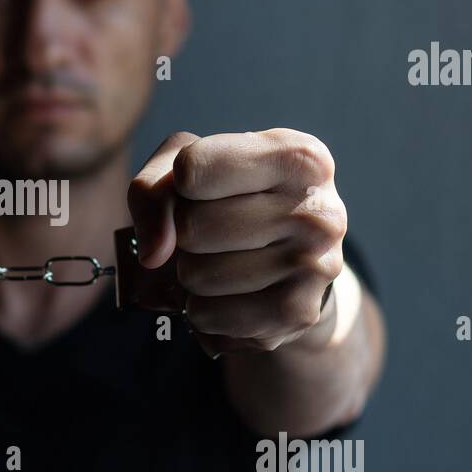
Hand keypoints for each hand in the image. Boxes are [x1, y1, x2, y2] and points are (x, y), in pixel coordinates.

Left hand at [127, 129, 346, 354]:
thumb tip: (154, 254)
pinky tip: (231, 294)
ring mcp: (314, 266)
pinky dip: (203, 309)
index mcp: (298, 156)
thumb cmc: (233, 203)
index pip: (191, 169)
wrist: (291, 264)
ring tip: (225, 262)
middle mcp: (319, 210)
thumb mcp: (190, 171)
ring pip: (197, 275)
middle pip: (192, 225)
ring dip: (192, 274)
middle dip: (185, 234)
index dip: (179, 185)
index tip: (203, 189)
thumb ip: (152, 191)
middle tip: (215, 233)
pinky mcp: (297, 314)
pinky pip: (208, 315)